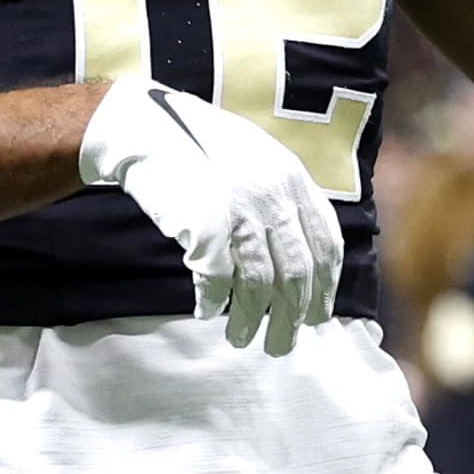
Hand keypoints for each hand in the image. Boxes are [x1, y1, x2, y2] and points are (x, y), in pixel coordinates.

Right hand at [78, 75, 344, 355]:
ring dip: (250, 319)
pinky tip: (207, 311)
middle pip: (297, 272)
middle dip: (292, 316)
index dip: (325, 286)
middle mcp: (274, 194)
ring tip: (241, 339)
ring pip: (259, 284)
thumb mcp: (257, 160)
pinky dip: (213, 302)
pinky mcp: (206, 226)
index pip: (326, 242)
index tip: (317, 314)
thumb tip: (300, 258)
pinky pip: (217, 281)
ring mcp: (242, 210)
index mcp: (293, 177)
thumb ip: (283, 198)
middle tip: (282, 345)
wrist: (146, 128)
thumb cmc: (199, 148)